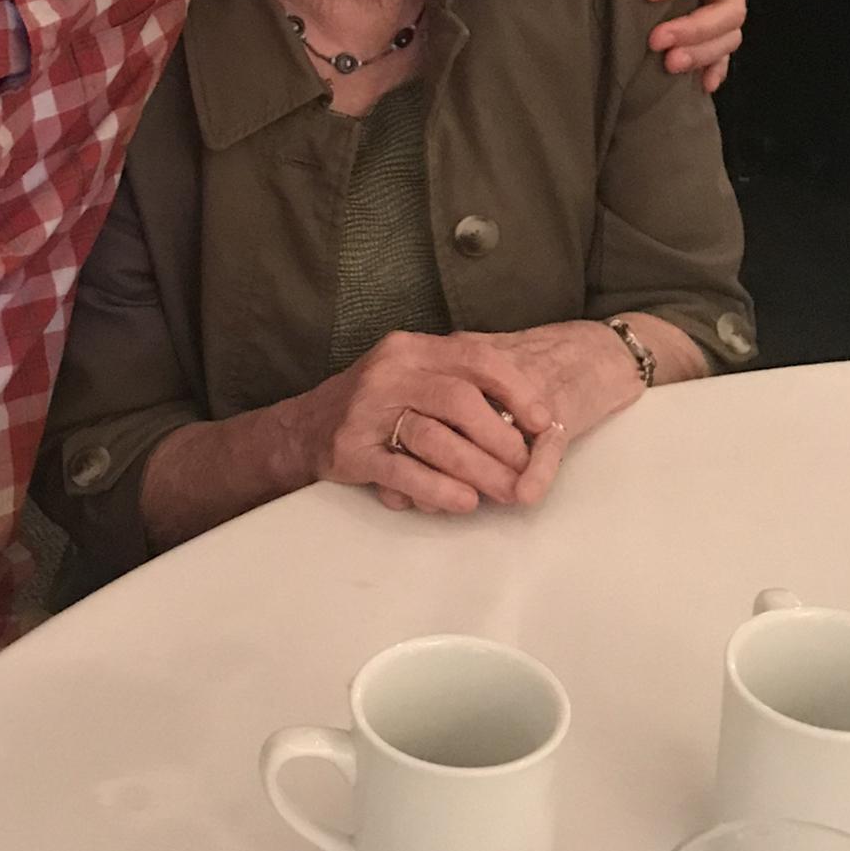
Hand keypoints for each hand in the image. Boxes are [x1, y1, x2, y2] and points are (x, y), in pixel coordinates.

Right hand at [286, 329, 553, 517]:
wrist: (305, 428)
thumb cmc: (379, 406)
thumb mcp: (416, 379)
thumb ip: (461, 388)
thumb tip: (528, 422)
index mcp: (412, 349)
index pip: (476, 359)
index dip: (517, 390)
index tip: (544, 421)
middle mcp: (389, 371)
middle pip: (460, 400)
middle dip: (502, 438)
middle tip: (526, 468)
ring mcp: (367, 410)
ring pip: (434, 438)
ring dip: (478, 470)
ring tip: (506, 492)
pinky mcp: (351, 449)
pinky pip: (403, 471)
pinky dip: (439, 489)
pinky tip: (464, 502)